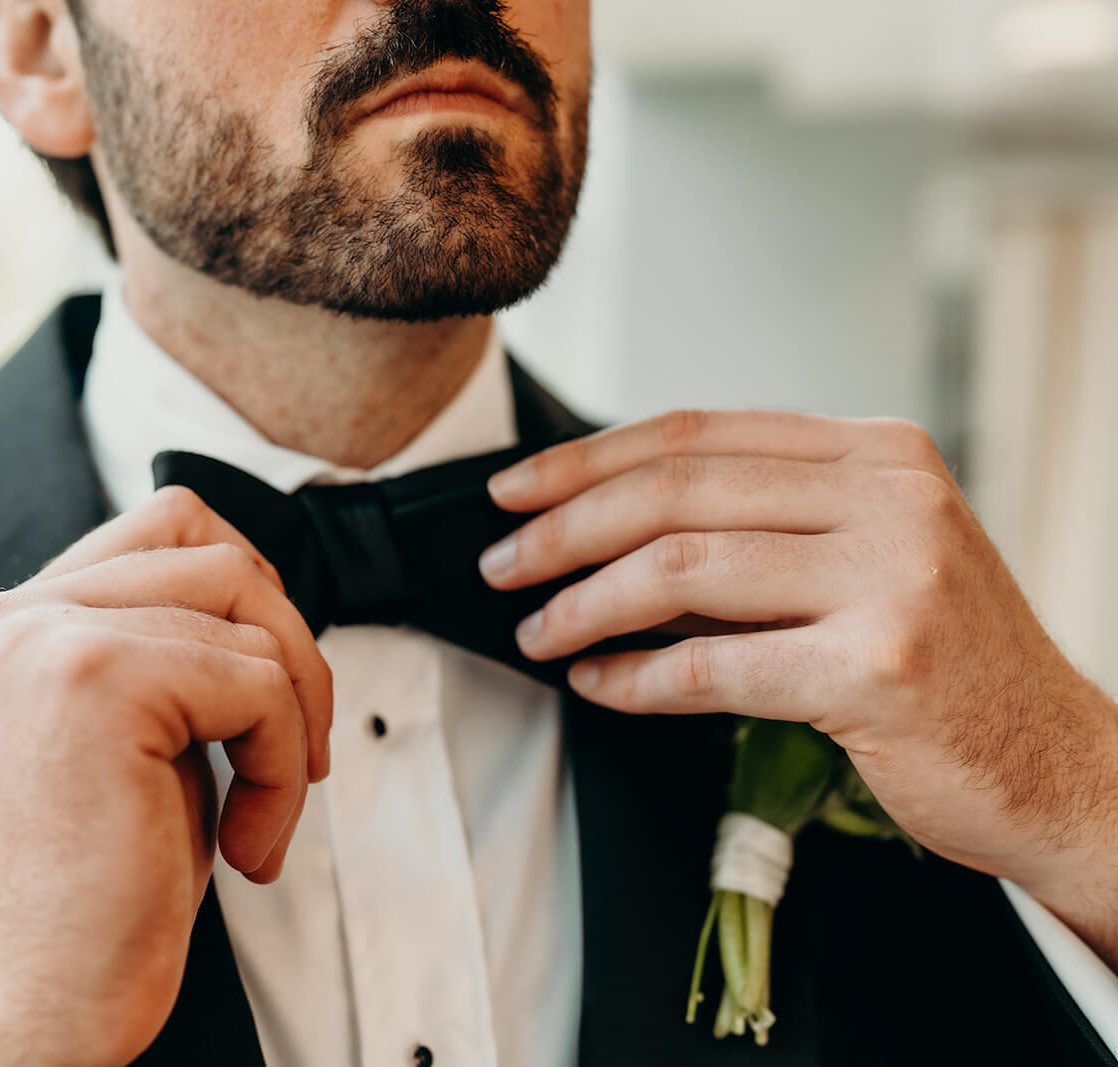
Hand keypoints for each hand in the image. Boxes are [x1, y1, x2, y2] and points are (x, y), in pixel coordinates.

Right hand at [0, 487, 332, 1064]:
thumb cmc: (91, 895)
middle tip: (291, 754)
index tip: (270, 686)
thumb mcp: (135, 743)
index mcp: (23, 624)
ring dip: (291, 722)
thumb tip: (265, 608)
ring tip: (263, 809)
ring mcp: (51, 640)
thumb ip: (171, 654)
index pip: (170, 523)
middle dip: (291, 651)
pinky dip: (281, 770)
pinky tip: (245, 845)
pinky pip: (258, 687)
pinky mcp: (96, 680)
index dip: (251, 592)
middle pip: (221, 555)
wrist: (32, 1002)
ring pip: (249, 617)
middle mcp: (22, 616)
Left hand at [480, 410, 1117, 962]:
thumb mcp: (862, 564)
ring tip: (536, 631)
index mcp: (879, 453)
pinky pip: (712, 666)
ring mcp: (892, 577)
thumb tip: (601, 535)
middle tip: (501, 564)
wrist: (1056, 766)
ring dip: (584, 603)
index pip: (698, 432)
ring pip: (681, 569)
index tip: (515, 490)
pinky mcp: (878, 667)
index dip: (588, 459)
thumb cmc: (946, 666)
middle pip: (676, 491)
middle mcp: (891, 497)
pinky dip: (636, 678)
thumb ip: (752, 536)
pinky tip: (598, 683)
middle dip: (564, 528)